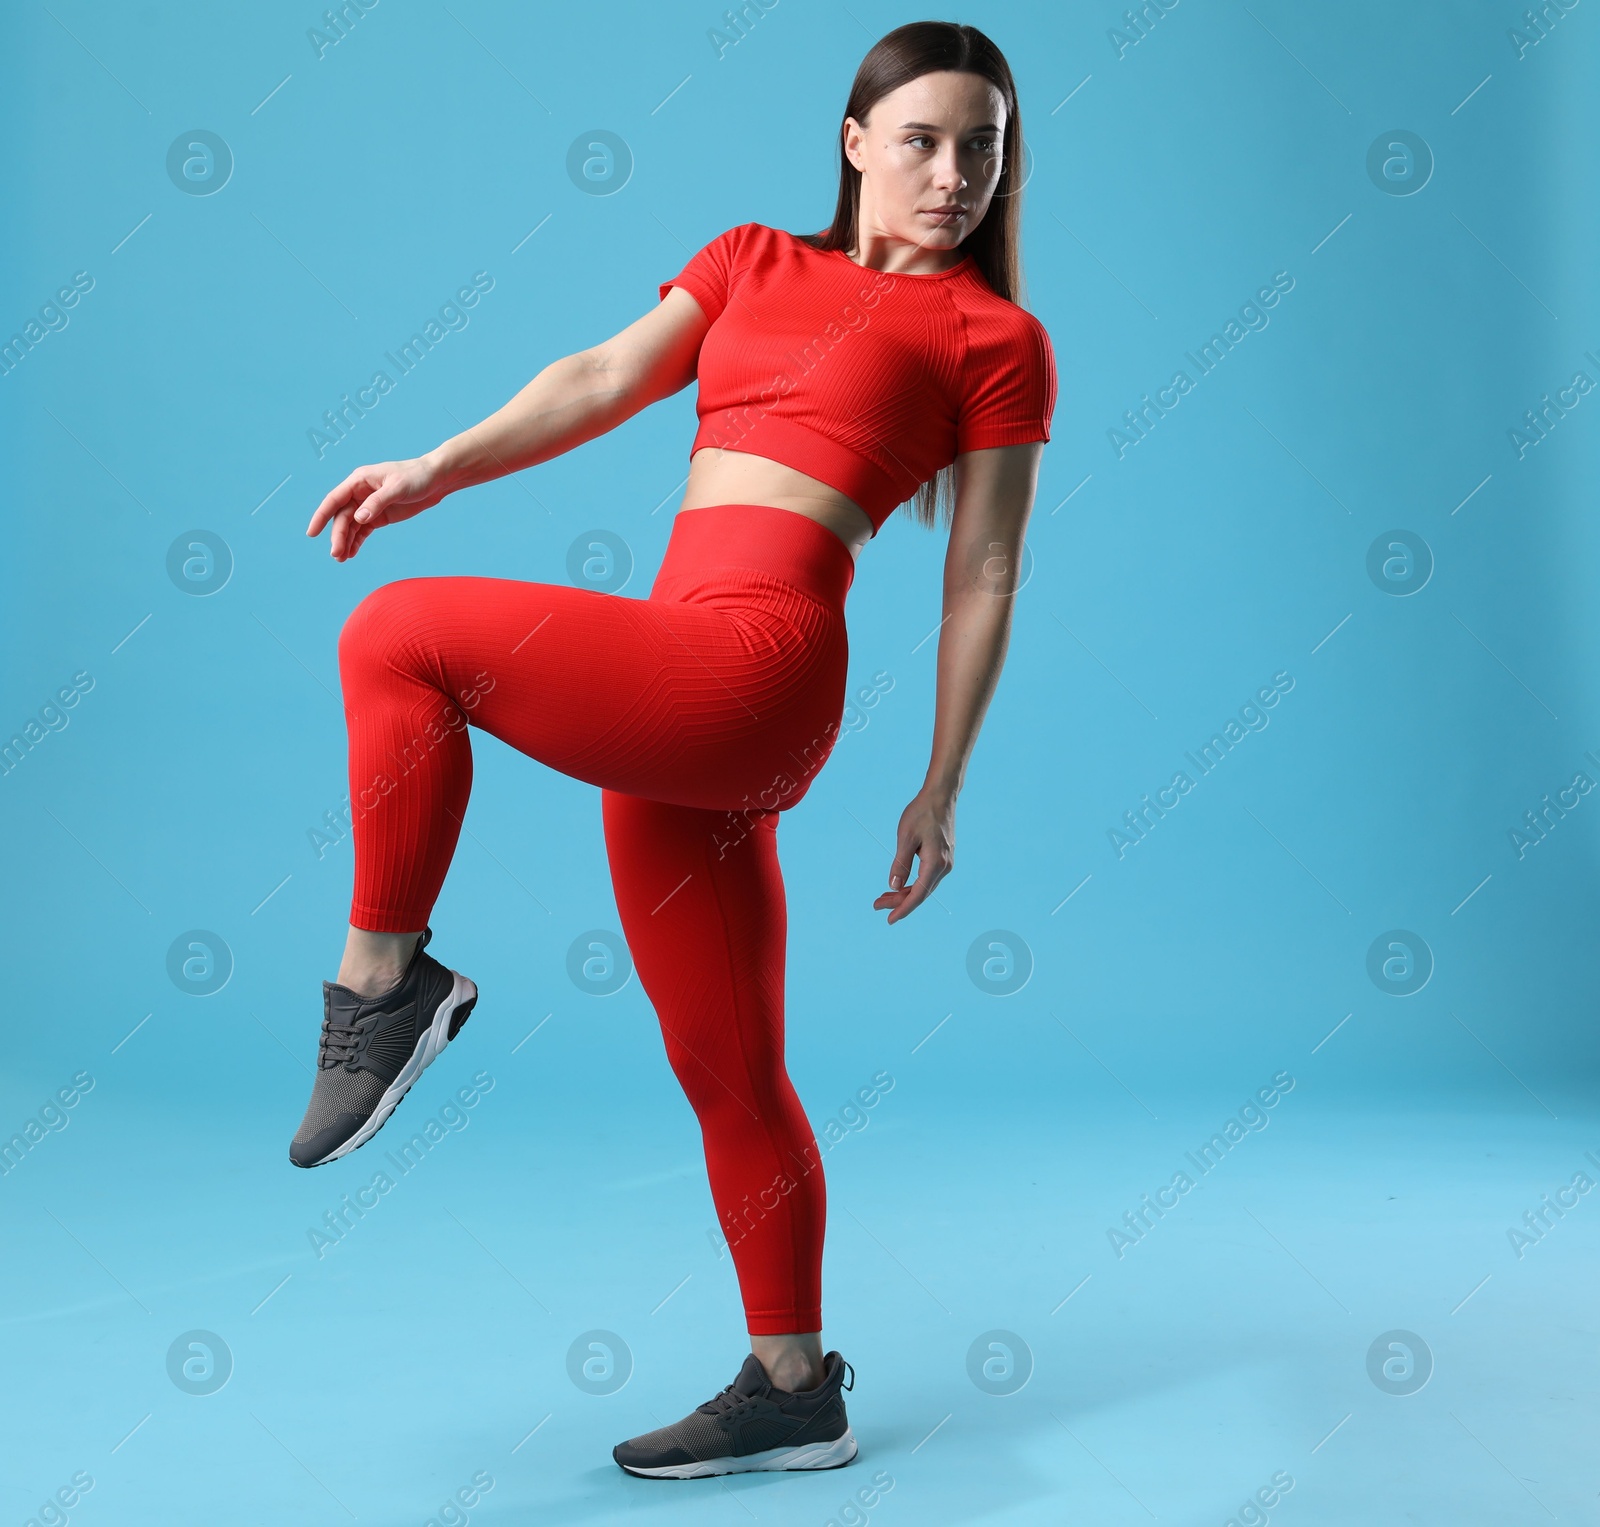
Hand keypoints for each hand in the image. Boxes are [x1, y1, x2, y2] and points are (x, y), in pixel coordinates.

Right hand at [306, 455, 447, 560]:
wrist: (436, 479)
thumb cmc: (416, 476)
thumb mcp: (397, 488)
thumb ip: (377, 502)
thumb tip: (358, 518)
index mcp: (359, 480)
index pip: (334, 499)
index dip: (321, 516)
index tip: (312, 533)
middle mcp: (359, 493)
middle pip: (342, 517)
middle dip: (338, 536)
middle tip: (337, 555)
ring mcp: (368, 505)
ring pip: (351, 526)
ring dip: (345, 542)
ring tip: (341, 559)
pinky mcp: (379, 516)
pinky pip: (363, 530)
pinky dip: (356, 542)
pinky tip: (351, 554)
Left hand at [873, 786, 953, 923]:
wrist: (940, 796)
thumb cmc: (921, 813)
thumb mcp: (906, 838)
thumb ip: (900, 864)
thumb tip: (893, 886)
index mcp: (935, 864)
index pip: (917, 895)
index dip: (902, 909)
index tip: (889, 919)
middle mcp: (944, 867)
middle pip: (920, 893)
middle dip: (899, 901)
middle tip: (876, 905)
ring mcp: (945, 862)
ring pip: (923, 886)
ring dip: (904, 893)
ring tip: (883, 897)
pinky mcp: (943, 857)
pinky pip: (927, 877)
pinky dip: (912, 883)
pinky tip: (899, 884)